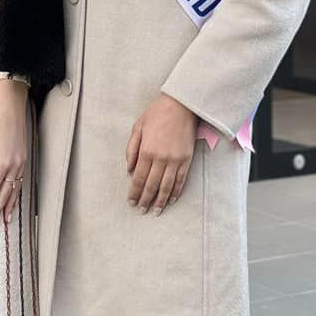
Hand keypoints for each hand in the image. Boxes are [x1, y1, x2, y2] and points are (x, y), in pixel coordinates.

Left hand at [0, 78, 30, 225]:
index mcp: (2, 163)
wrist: (12, 104)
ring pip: (16, 190)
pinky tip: (14, 199)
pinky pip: (21, 181)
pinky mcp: (24, 158)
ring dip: (10, 205)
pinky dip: (17, 193)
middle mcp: (15, 166)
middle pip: (6, 194)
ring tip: (7, 220)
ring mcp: (22, 162)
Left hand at [126, 93, 196, 214]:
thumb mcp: (137, 128)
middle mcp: (160, 158)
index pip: (139, 178)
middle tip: (141, 210)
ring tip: (156, 211)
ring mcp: (175, 160)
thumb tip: (129, 169)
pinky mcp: (186, 159)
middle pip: (152, 185)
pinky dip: (175, 191)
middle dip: (146, 200)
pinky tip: (171, 199)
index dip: (135, 192)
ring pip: (166, 186)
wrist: (181, 105)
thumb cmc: (157, 113)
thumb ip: (131, 149)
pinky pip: (180, 180)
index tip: (131, 201)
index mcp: (146, 151)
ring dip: (160, 201)